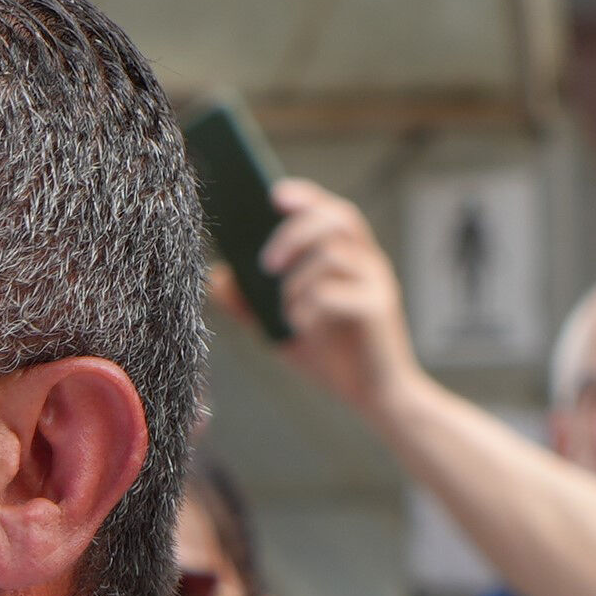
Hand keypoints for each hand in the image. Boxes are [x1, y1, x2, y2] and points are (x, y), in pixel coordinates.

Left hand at [242, 180, 424, 421]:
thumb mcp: (284, 329)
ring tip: (286, 311)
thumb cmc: (336, 359)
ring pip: (331, 254)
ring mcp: (378, 285)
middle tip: (266, 265)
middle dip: (294, 233)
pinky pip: (333, 293)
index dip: (307, 196)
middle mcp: (370, 264)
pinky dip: (307, 307)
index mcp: (353, 259)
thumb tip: (216, 278)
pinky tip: (302, 328)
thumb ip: (251, 305)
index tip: (274, 195)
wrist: (378, 400)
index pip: (333, 211)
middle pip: (337, 219)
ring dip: (296, 281)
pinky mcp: (378, 311)